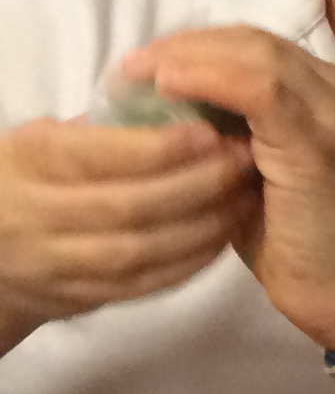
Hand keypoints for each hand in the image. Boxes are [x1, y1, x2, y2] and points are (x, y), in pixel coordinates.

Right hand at [0, 111, 253, 333]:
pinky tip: (223, 237)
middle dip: (198, 185)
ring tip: (247, 199)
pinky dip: (188, 262)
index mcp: (28, 159)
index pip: (98, 154)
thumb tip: (187, 96)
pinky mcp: (73, 297)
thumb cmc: (37, 174)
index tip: (213, 133)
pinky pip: (140, 286)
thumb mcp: (51, 138)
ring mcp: (49, 263)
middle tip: (247, 161)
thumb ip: (107, 126)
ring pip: (139, 251)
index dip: (160, 148)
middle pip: (127, 206)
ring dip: (203, 226)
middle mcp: (31, 214)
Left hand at [114, 28, 334, 356]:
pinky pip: (261, 90)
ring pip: (257, 54)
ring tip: (136, 75)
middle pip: (254, 41)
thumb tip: (162, 107)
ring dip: (188, 58)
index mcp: (330, 94)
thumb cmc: (294, 240)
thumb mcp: (254, 172)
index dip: (196, 46)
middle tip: (126, 67)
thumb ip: (229, 133)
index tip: (142, 66)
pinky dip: (209, 79)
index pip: (257, 46)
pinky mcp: (319, 142)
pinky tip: (166, 88)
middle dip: (184, 46)